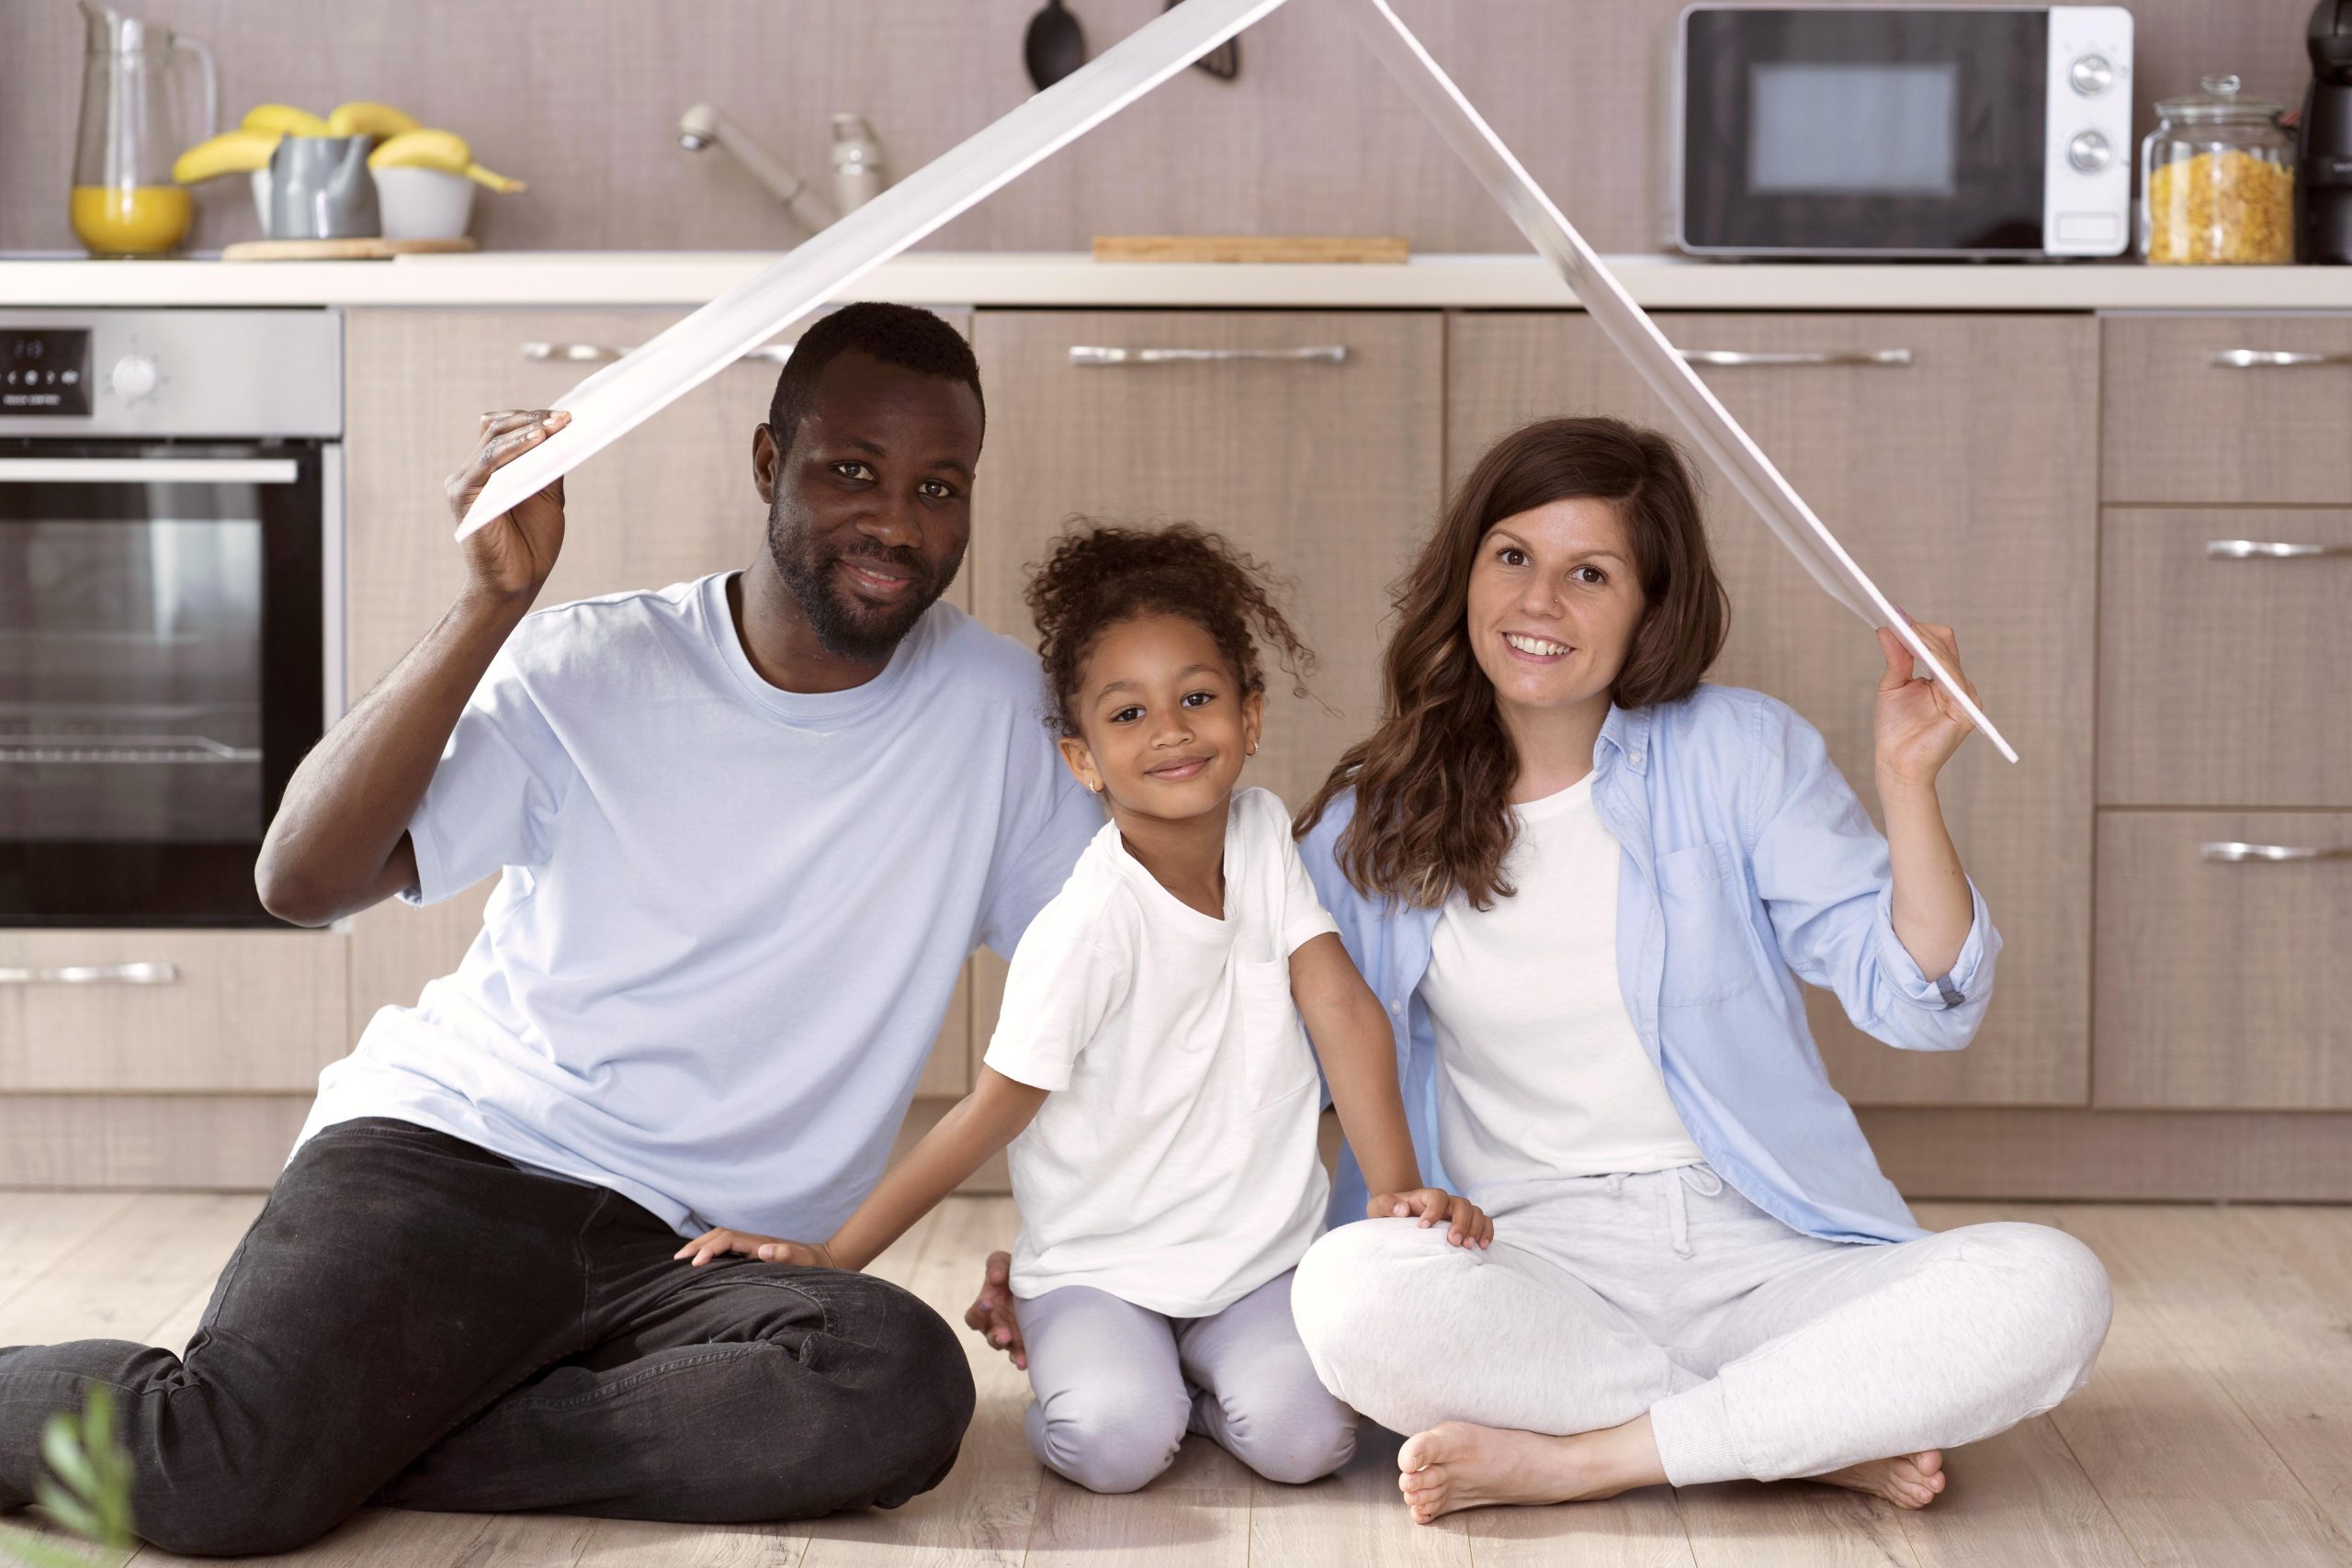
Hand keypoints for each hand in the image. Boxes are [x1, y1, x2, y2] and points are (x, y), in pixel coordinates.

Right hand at [444, 408, 569, 606]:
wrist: (517, 584)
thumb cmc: (531, 545)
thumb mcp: (547, 497)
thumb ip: (549, 466)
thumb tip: (565, 432)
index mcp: (490, 470)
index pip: (503, 429)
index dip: (533, 417)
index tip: (566, 414)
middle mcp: (472, 472)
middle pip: (496, 427)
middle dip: (533, 418)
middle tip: (565, 416)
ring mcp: (465, 482)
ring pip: (493, 439)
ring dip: (528, 428)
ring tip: (557, 424)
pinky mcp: (463, 495)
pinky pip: (490, 461)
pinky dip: (516, 447)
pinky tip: (539, 440)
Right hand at [672, 1227, 835, 1268]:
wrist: (825, 1260)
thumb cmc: (814, 1265)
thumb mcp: (804, 1262)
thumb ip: (786, 1255)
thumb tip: (764, 1250)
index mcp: (760, 1243)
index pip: (727, 1240)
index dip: (710, 1249)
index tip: (696, 1264)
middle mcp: (753, 1242)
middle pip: (719, 1236)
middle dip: (697, 1245)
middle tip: (677, 1260)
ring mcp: (753, 1246)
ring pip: (721, 1240)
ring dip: (701, 1246)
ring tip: (682, 1259)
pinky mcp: (753, 1253)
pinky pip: (727, 1249)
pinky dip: (711, 1252)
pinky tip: (702, 1263)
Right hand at [963, 1249, 1027, 1369]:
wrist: (1038, 1278)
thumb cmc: (1013, 1270)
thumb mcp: (1004, 1262)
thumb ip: (997, 1266)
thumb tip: (995, 1277)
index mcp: (985, 1307)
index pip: (974, 1316)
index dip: (978, 1312)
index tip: (987, 1304)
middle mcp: (995, 1324)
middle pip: (990, 1336)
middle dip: (996, 1336)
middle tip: (1004, 1334)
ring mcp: (1011, 1335)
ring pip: (1008, 1348)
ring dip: (1012, 1352)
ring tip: (1019, 1358)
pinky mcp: (1026, 1341)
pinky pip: (1023, 1354)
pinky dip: (1024, 1358)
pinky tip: (1028, 1361)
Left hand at [1369, 1188, 1493, 1248]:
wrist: (1400, 1217)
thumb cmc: (1389, 1213)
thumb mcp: (1379, 1207)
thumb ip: (1387, 1205)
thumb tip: (1403, 1210)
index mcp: (1426, 1197)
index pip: (1437, 1196)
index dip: (1434, 1210)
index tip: (1423, 1227)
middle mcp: (1446, 1202)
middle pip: (1462, 1204)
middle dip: (1460, 1222)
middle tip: (1453, 1242)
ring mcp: (1457, 1213)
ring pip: (1476, 1212)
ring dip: (1475, 1228)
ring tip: (1468, 1246)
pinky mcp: (1466, 1224)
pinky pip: (1485, 1222)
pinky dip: (1487, 1232)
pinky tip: (1483, 1247)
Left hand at [1874, 620, 1977, 791]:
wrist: (1897, 766)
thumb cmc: (1895, 731)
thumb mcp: (1892, 687)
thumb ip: (1896, 658)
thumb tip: (1887, 628)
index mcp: (1945, 680)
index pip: (1939, 644)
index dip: (1917, 628)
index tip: (1893, 614)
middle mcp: (1959, 686)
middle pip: (1944, 644)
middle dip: (1917, 630)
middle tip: (1893, 616)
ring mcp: (1966, 697)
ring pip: (1946, 656)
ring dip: (1922, 640)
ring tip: (1899, 628)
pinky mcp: (1965, 710)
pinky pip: (1950, 676)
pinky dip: (1932, 659)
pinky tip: (1913, 649)